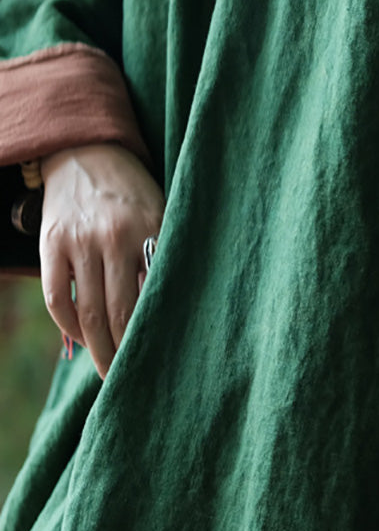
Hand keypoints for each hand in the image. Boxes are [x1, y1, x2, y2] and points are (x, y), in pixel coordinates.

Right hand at [39, 143, 163, 379]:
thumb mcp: (160, 210)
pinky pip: (57, 298)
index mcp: (149, 227)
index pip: (154, 292)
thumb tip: (175, 305)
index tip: (166, 356)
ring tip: (109, 371)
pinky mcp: (51, 244)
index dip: (157, 330)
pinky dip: (69, 327)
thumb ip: (163, 252)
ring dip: (99, 348)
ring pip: (89, 311)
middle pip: (120, 310)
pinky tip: (82, 339)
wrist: (87, 151)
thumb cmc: (133, 190)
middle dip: (127, 351)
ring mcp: (79, 240)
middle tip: (134, 379)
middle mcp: (113, 234)